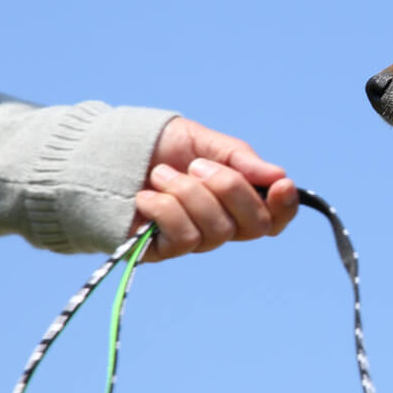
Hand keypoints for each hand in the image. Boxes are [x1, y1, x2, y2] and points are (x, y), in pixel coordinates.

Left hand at [131, 117, 298, 260]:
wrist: (108, 155)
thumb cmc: (159, 147)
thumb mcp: (203, 141)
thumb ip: (239, 158)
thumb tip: (278, 175)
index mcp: (238, 199)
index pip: (275, 217)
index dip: (285, 206)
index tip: (279, 184)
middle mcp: (222, 225)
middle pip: (253, 225)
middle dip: (229, 189)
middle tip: (196, 165)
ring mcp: (195, 240)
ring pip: (216, 230)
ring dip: (187, 194)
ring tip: (161, 174)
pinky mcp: (165, 251)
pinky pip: (184, 238)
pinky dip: (165, 209)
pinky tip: (146, 196)